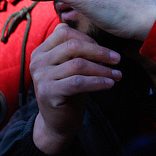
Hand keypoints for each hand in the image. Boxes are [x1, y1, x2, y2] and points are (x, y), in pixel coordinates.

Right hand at [31, 24, 121, 154]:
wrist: (58, 122)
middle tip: (117, 59)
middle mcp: (38, 62)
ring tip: (117, 75)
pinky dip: (97, 81)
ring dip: (102, 69)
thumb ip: (78, 51)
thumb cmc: (70, 91)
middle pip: (73, 46)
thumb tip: (101, 37)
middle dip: (100, 51)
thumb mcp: (72, 67)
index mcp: (42, 52)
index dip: (88, 38)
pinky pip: (78, 82)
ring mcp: (41, 77)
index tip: (106, 49)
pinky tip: (110, 84)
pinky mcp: (49, 93)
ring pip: (78, 64)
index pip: (64, 33)